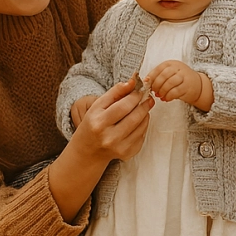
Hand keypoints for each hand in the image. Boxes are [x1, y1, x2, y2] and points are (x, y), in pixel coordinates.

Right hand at [50, 77, 155, 221]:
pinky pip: (142, 136)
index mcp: (99, 123)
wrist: (87, 151)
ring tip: (143, 107)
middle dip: (144, 104)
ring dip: (145, 114)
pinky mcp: (127, 154)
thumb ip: (115, 92)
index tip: (140, 89)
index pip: (123, 106)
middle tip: (147, 97)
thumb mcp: (97, 106)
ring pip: (141, 126)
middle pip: (135, 116)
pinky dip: (143, 126)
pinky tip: (138, 121)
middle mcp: (108, 137)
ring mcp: (119, 147)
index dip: (135, 96)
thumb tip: (133, 81)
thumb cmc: (93, 125)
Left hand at [146, 60, 213, 110]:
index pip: (158, 68)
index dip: (151, 77)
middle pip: (164, 75)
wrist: (198, 85)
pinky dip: (168, 96)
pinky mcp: (188, 86)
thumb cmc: (180, 80)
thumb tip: (146, 81)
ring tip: (160, 95)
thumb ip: (158, 77)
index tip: (148, 84)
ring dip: (162, 91)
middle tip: (154, 91)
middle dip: (156, 85)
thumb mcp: (169, 74)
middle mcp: (178, 68)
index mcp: (171, 63)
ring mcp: (184, 76)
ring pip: (170, 83)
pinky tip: (166, 98)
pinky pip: (175, 91)